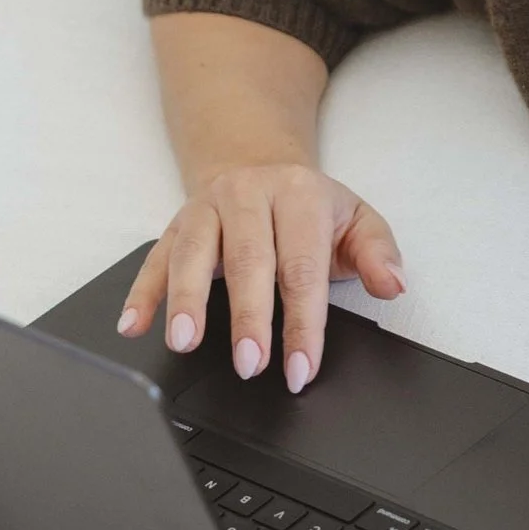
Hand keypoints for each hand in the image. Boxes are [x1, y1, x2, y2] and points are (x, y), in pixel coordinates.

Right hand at [117, 160, 405, 391]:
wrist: (256, 162)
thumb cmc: (308, 207)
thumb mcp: (355, 219)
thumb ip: (378, 252)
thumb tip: (394, 284)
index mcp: (299, 195)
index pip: (302, 267)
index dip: (303, 321)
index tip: (302, 367)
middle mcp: (249, 196)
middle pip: (248, 260)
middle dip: (247, 317)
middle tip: (250, 365)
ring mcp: (207, 209)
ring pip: (193, 253)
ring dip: (186, 299)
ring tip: (184, 341)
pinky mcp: (174, 224)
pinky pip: (155, 258)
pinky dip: (143, 292)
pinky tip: (134, 324)